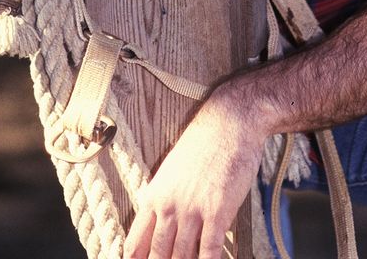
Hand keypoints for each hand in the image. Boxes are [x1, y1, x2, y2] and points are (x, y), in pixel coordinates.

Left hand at [123, 92, 265, 258]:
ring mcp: (191, 210)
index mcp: (154, 194)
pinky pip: (209, 251)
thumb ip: (167, 199)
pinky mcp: (217, 211)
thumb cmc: (204, 142)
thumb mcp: (173, 169)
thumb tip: (168, 227)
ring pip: (181, 257)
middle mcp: (168, 205)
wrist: (230, 121)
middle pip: (158, 255)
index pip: (135, 243)